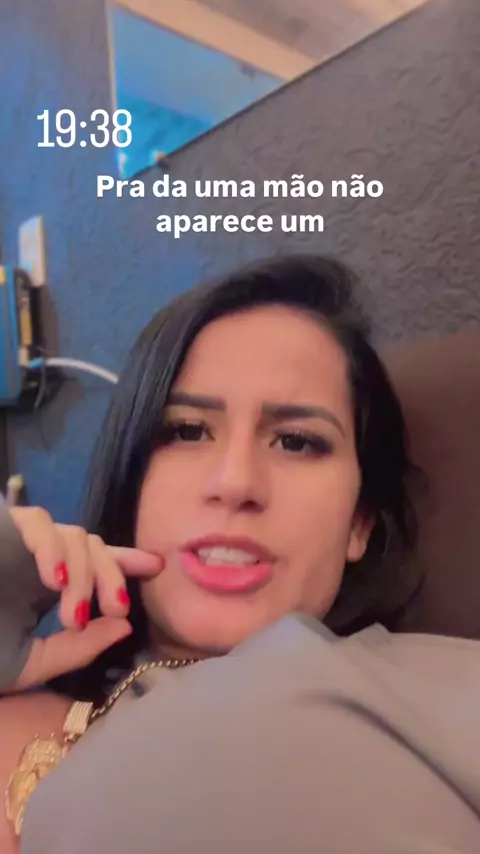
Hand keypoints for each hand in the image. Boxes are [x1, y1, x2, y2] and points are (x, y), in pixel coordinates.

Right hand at [7, 507, 162, 690]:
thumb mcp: (30, 663)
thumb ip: (76, 648)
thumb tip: (124, 627)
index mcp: (44, 587)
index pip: (94, 565)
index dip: (125, 562)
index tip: (157, 566)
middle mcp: (36, 559)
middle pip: (92, 546)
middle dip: (112, 574)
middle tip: (116, 609)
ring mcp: (18, 542)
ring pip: (71, 532)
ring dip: (83, 569)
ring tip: (75, 611)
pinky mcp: (3, 528)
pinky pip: (36, 521)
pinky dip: (51, 547)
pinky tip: (54, 580)